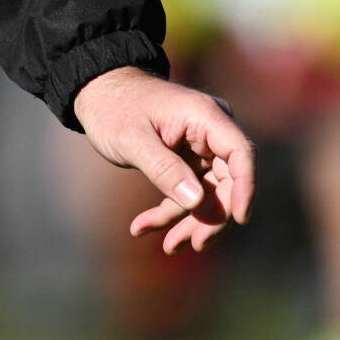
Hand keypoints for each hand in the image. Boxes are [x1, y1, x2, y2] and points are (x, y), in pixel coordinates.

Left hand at [73, 65, 254, 253]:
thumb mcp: (132, 140)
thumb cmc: (112, 107)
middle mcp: (210, 130)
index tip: (238, 219)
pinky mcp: (188, 159)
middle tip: (193, 245)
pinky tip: (143, 228)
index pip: (240, 153)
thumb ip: (164, 169)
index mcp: (204, 116)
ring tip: (168, 247)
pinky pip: (189, 190)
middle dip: (211, 216)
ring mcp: (201, 146)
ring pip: (208, 192)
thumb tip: (197, 201)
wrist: (95, 91)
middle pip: (228, 181)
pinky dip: (170, 210)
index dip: (245, 188)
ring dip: (189, 221)